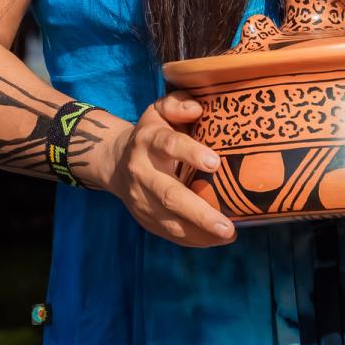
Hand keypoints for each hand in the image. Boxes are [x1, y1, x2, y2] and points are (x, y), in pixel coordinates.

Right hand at [101, 93, 235, 248]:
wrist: (115, 161)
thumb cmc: (152, 133)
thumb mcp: (159, 110)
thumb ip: (177, 103)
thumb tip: (197, 109)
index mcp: (148, 140)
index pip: (169, 145)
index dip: (191, 153)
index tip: (215, 163)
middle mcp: (142, 172)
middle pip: (169, 195)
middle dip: (199, 213)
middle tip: (228, 225)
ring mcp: (141, 199)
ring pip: (169, 221)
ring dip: (200, 232)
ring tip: (229, 235)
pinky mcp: (144, 218)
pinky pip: (169, 233)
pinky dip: (193, 240)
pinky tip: (216, 240)